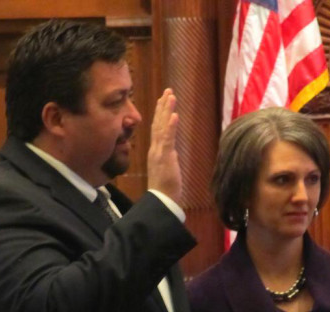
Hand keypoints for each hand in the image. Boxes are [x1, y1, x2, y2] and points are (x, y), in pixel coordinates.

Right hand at [147, 88, 180, 203]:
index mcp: (156, 151)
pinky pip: (167, 139)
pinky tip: (174, 114)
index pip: (157, 128)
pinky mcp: (164, 157)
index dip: (160, 113)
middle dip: (163, 106)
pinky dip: (170, 126)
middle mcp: (155, 149)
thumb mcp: (167, 169)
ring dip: (166, 110)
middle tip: (168, 90)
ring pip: (162, 127)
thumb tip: (171, 151)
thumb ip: (168, 158)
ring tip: (171, 95)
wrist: (161, 202)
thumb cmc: (165, 189)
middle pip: (158, 123)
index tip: (163, 99)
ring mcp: (159, 152)